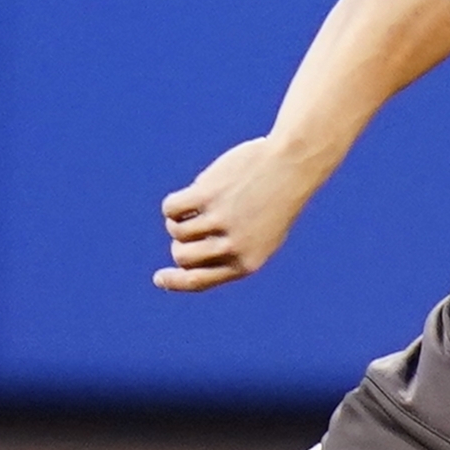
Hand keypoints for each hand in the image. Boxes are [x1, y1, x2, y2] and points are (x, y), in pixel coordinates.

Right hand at [155, 136, 324, 292]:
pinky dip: (175, 204)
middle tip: (194, 226)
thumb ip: (229, 254)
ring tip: (202, 205)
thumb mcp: (260, 237)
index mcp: (245, 264)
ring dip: (180, 219)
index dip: (175, 282)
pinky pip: (172, 208)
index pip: (199, 281)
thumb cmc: (274, 204)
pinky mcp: (206, 195)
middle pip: (182, 255)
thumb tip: (185, 262)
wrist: (291, 168)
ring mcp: (219, 221)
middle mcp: (232, 247)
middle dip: (180, 243)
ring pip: (176, 230)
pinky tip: (192, 194)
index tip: (159, 279)